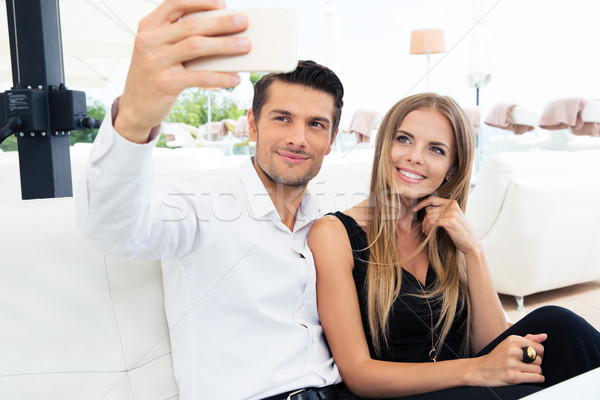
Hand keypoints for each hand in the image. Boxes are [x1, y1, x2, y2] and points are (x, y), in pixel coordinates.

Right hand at [115, 0, 249, 142]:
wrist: (134, 107)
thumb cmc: (155, 74)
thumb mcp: (160, 50)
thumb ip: (180, 39)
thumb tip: (222, 34)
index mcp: (148, 26)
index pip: (174, 4)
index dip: (200, 1)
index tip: (223, 3)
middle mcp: (149, 41)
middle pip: (191, 26)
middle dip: (221, 23)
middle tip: (244, 22)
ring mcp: (156, 62)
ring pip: (197, 47)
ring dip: (225, 45)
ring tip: (246, 45)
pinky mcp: (165, 83)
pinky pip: (200, 77)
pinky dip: (221, 77)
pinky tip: (235, 78)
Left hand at [413, 196, 479, 255]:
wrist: (470, 243)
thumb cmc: (459, 232)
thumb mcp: (451, 218)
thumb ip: (442, 212)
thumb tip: (426, 210)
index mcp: (452, 203)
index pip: (433, 199)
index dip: (422, 203)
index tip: (414, 209)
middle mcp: (452, 206)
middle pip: (430, 210)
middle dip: (424, 220)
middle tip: (424, 229)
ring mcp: (452, 213)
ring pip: (430, 216)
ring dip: (425, 226)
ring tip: (426, 232)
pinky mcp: (450, 221)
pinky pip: (432, 222)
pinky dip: (428, 228)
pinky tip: (429, 233)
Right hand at [470, 334, 546, 386]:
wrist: (480, 370)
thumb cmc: (497, 357)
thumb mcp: (508, 344)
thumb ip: (527, 339)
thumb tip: (544, 336)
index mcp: (512, 339)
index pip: (539, 347)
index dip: (538, 354)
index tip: (531, 357)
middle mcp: (512, 350)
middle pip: (539, 359)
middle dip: (535, 364)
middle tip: (525, 366)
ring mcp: (512, 363)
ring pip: (538, 370)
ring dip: (535, 373)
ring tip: (525, 372)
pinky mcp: (513, 376)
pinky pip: (535, 378)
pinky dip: (537, 379)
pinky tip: (530, 377)